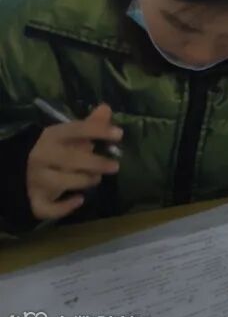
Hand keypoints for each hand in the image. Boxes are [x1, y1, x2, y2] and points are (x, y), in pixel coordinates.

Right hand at [26, 104, 121, 220]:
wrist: (18, 168)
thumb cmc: (52, 149)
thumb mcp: (67, 135)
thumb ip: (89, 125)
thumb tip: (106, 108)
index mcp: (52, 137)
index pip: (76, 130)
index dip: (98, 131)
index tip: (119, 134)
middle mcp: (42, 157)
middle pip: (71, 160)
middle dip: (96, 163)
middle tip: (115, 166)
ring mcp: (36, 179)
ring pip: (61, 183)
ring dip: (84, 181)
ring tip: (96, 179)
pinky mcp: (34, 199)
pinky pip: (48, 208)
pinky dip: (64, 207)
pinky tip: (79, 200)